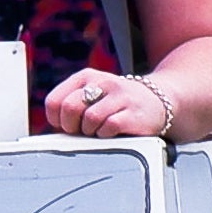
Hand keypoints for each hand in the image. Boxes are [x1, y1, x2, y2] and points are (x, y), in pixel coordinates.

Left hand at [44, 68, 173, 137]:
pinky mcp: (133, 112)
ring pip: (89, 119)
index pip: (54, 101)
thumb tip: (53, 130)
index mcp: (86, 77)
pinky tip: (113, 132)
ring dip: (91, 131)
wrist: (158, 102)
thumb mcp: (92, 97)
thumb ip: (71, 107)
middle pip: (69, 108)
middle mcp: (102, 82)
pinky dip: (106, 135)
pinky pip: (108, 127)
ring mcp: (119, 96)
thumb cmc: (118, 104)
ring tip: (100, 130)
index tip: (66, 125)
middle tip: (82, 131)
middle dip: (71, 127)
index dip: (56, 120)